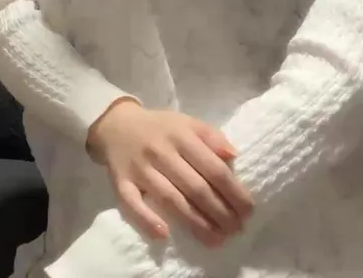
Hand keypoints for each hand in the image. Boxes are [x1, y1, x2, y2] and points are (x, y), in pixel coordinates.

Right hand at [87, 98, 253, 246]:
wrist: (115, 125)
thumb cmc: (159, 128)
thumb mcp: (187, 123)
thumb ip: (212, 137)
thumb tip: (234, 156)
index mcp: (180, 136)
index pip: (212, 168)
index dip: (233, 192)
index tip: (248, 210)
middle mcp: (160, 152)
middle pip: (195, 187)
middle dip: (219, 212)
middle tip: (236, 229)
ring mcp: (139, 169)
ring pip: (169, 199)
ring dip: (195, 222)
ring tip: (216, 239)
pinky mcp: (120, 182)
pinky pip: (132, 203)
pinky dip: (147, 219)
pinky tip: (164, 234)